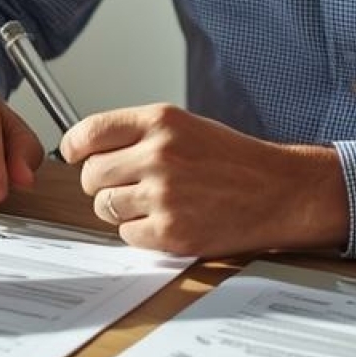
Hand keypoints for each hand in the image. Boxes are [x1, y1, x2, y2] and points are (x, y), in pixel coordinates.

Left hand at [60, 103, 349, 256]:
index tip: (75, 156)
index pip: (89, 133)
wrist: (280, 191)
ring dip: (120, 208)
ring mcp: (165, 195)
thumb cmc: (234, 159)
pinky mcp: (172, 232)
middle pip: (91, 175)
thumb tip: (86, 150)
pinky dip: (140, 232)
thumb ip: (138, 134)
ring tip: (152, 202)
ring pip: (105, 207)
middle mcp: (159, 154)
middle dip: (102, 183)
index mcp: (160, 121)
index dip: (75, 148)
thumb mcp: (186, 126)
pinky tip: (166, 220)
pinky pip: (127, 235)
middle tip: (126, 185)